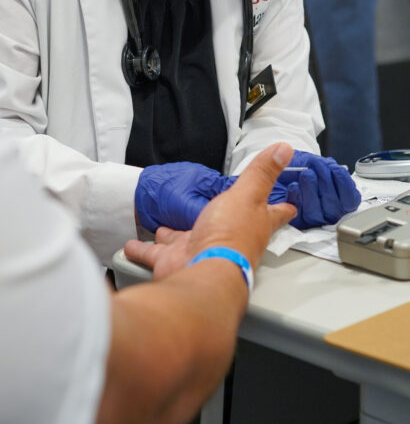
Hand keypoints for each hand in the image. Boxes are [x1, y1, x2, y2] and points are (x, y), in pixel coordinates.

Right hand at [125, 143, 297, 279]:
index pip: (273, 213)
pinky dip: (141, 249)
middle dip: (217, 222)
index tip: (290, 205)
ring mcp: (197, 252)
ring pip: (185, 241)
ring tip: (165, 229)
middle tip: (216, 215)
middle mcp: (225, 241)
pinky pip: (154, 253)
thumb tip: (285, 150)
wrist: (199, 274)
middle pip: (223, 229)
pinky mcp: (174, 262)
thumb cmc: (228, 237)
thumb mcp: (247, 195)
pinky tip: (132, 244)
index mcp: (250, 225)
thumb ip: (262, 173)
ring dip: (174, 235)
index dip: (282, 207)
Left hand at [278, 150, 360, 228]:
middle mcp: (327, 211)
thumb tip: (328, 166)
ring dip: (311, 191)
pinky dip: (296, 197)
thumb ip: (323, 165)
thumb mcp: (313, 161)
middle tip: (317, 170)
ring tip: (306, 175)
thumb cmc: (297, 166)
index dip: (345, 185)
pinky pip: (297, 214)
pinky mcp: (294, 220)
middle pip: (334, 209)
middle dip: (326, 186)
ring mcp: (311, 217)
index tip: (335, 169)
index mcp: (339, 198)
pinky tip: (293, 186)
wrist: (276, 169)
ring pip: (316, 214)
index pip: (350, 200)